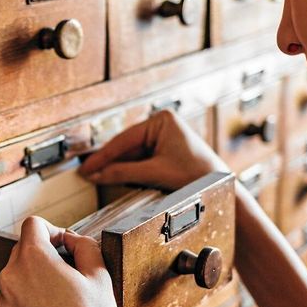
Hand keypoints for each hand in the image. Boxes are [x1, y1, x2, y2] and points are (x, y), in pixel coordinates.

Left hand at [0, 217, 156, 306]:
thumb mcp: (100, 276)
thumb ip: (85, 247)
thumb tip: (73, 240)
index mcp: (33, 259)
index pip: (33, 225)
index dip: (53, 230)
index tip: (66, 245)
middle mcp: (9, 279)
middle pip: (23, 252)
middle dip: (45, 257)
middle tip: (71, 275)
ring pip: (18, 282)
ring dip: (36, 284)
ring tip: (64, 305)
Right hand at [79, 110, 225, 190]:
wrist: (219, 187)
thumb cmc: (197, 175)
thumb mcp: (156, 173)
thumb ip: (124, 173)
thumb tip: (98, 174)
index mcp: (161, 120)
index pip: (124, 139)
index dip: (103, 156)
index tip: (86, 167)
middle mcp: (161, 124)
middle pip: (126, 146)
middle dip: (108, 161)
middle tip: (87, 172)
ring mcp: (163, 136)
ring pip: (132, 153)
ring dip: (117, 166)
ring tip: (96, 176)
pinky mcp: (164, 149)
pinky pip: (140, 159)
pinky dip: (128, 169)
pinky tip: (115, 176)